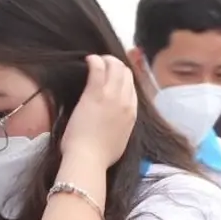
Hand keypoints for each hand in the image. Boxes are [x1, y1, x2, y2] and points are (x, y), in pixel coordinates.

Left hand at [59, 55, 135, 170]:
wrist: (89, 159)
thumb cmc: (100, 156)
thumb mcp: (120, 140)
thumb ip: (122, 126)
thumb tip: (116, 121)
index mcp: (132, 114)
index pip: (132, 88)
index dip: (123, 79)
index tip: (113, 77)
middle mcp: (126, 102)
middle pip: (126, 74)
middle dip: (116, 66)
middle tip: (103, 65)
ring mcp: (112, 96)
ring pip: (115, 67)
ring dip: (106, 60)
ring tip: (95, 60)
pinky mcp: (96, 94)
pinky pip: (99, 68)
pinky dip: (94, 60)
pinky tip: (88, 60)